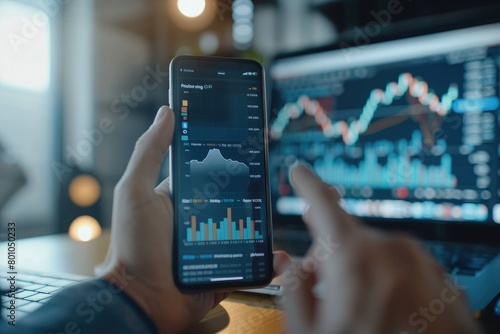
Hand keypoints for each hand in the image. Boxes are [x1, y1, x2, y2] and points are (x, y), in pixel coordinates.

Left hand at [96, 106, 287, 332]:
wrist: (140, 301)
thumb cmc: (132, 246)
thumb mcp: (135, 192)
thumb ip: (149, 152)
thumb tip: (167, 112)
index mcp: (182, 197)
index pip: (211, 171)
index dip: (230, 158)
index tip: (251, 143)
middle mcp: (200, 218)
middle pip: (235, 197)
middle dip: (255, 190)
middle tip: (274, 181)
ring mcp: (215, 243)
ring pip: (249, 228)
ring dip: (265, 224)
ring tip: (281, 217)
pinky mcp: (225, 268)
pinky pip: (252, 262)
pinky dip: (267, 260)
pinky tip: (279, 255)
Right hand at [274, 163, 480, 333]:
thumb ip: (291, 291)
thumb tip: (287, 264)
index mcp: (352, 259)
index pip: (321, 203)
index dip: (306, 183)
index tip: (299, 170)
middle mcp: (387, 249)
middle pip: (343, 236)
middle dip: (326, 256)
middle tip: (321, 290)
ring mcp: (415, 259)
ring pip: (371, 251)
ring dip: (357, 270)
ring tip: (358, 309)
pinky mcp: (434, 271)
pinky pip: (398, 263)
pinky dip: (385, 278)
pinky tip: (385, 310)